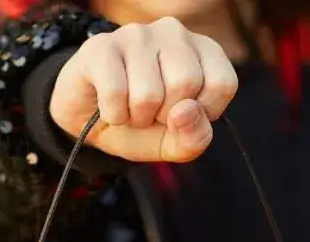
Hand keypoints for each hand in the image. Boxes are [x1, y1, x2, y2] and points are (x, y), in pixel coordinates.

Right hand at [50, 17, 238, 163]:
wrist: (87, 122)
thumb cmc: (140, 125)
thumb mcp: (174, 142)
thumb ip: (194, 137)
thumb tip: (186, 111)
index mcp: (202, 50)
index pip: (222, 83)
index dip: (202, 113)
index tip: (182, 114)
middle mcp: (173, 32)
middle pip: (186, 83)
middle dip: (164, 115)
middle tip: (150, 112)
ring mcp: (136, 34)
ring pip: (149, 93)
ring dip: (136, 117)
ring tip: (129, 108)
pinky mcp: (101, 45)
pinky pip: (115, 93)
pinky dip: (113, 114)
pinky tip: (108, 106)